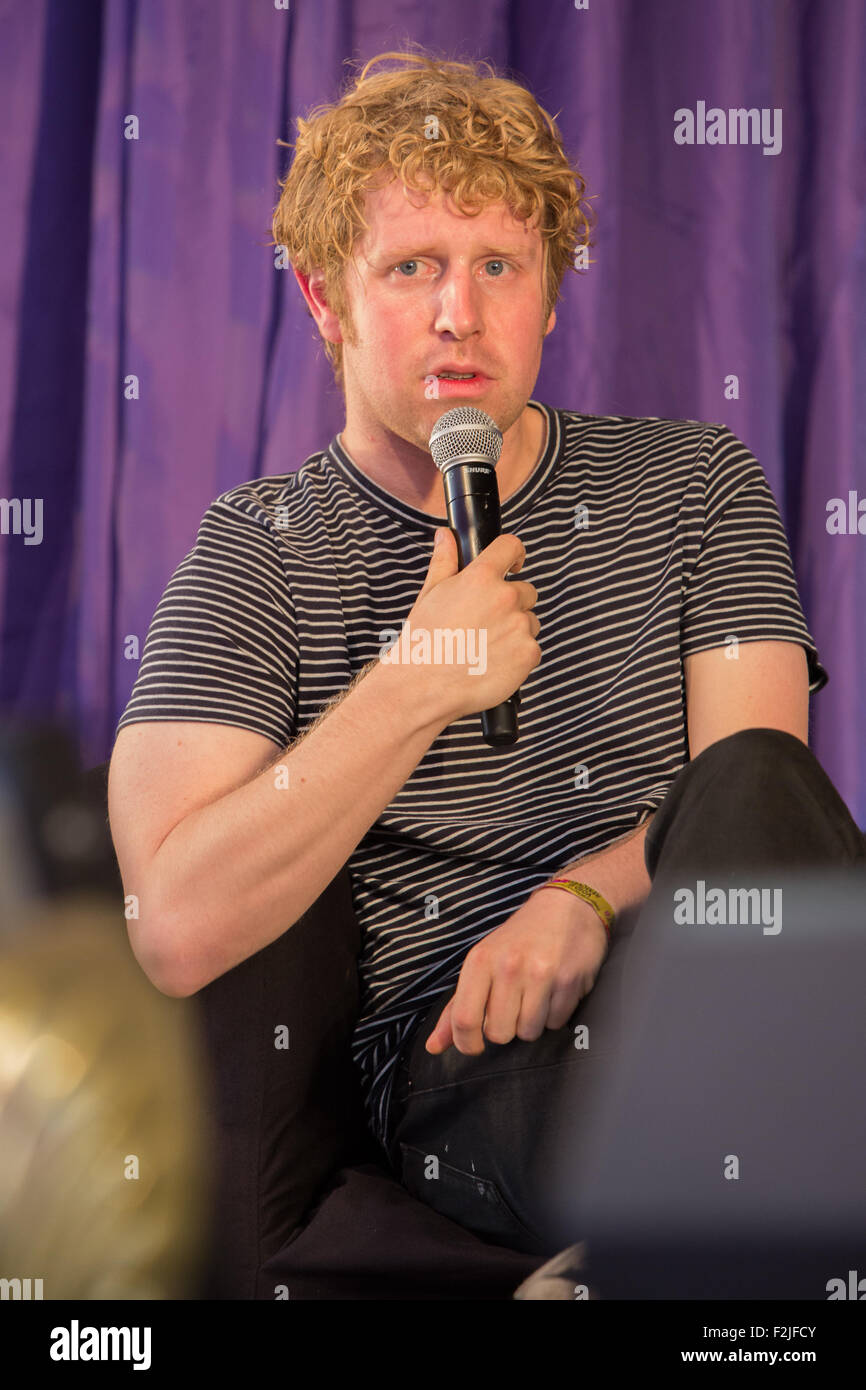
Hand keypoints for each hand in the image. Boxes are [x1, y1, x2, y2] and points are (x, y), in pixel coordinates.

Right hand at [389, 529, 540, 728]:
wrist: (425, 685)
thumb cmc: (425, 641)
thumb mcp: (430, 594)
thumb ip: (445, 561)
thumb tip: (446, 536)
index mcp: (481, 578)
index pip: (511, 547)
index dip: (514, 555)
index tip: (514, 564)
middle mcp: (505, 598)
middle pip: (526, 590)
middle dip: (511, 604)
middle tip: (485, 624)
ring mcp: (520, 626)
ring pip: (530, 622)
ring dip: (516, 630)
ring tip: (485, 647)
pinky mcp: (529, 653)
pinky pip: (532, 648)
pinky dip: (518, 656)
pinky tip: (493, 662)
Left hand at [424, 887, 609, 1054]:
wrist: (568, 907)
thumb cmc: (520, 938)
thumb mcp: (482, 962)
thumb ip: (456, 1007)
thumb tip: (433, 1046)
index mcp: (480, 960)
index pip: (464, 1019)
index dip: (466, 1043)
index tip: (474, 1045)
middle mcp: (509, 966)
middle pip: (498, 1033)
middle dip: (505, 1028)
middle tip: (512, 1004)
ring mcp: (541, 974)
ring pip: (528, 1033)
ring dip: (531, 1023)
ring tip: (535, 995)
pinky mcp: (569, 981)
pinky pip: (555, 1024)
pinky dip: (554, 1015)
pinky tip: (554, 991)